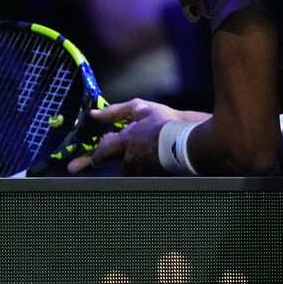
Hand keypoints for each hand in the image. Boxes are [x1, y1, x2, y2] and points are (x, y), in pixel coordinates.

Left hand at [67, 99, 193, 174]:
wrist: (187, 140)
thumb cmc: (165, 123)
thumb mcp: (139, 109)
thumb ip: (115, 111)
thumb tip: (95, 114)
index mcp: (125, 143)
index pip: (102, 154)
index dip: (99, 154)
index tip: (101, 149)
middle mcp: (132, 159)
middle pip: (119, 167)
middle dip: (117, 162)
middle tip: (121, 157)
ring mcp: (144, 168)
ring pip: (133, 170)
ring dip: (134, 163)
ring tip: (143, 153)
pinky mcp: (156, 174)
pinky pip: (147, 172)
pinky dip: (148, 165)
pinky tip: (156, 156)